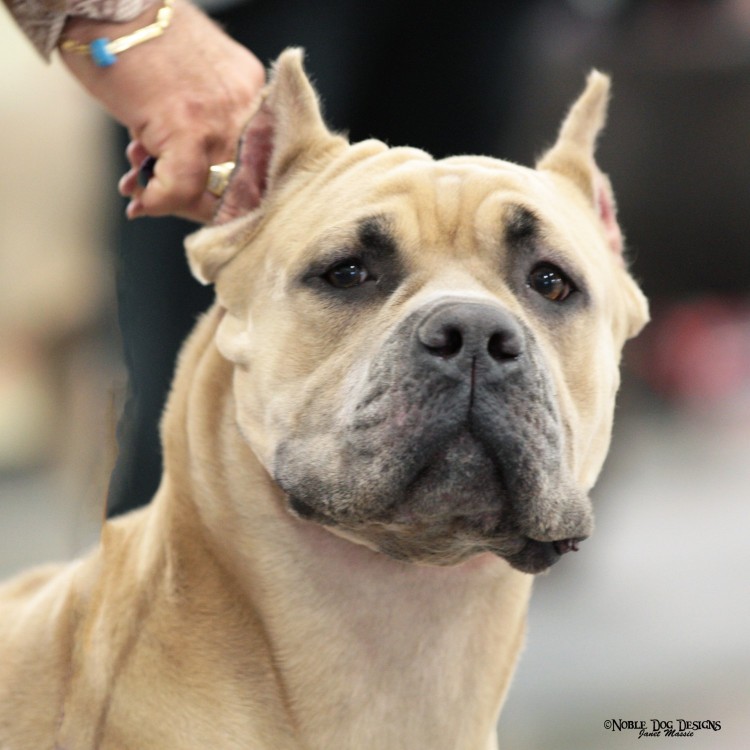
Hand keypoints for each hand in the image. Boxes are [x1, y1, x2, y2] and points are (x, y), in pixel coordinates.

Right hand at [61, 0, 264, 221]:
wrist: (103, 1)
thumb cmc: (137, 38)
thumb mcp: (189, 79)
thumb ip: (200, 121)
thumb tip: (184, 171)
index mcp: (251, 95)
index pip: (254, 166)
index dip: (223, 191)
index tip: (195, 199)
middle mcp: (246, 109)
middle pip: (236, 183)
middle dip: (195, 201)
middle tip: (162, 199)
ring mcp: (220, 119)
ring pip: (209, 189)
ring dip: (170, 200)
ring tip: (138, 186)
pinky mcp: (187, 126)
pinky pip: (182, 185)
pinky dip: (156, 198)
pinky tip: (138, 193)